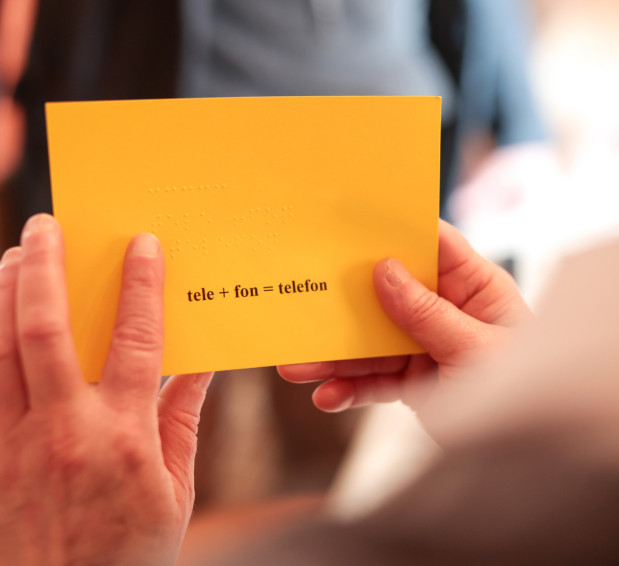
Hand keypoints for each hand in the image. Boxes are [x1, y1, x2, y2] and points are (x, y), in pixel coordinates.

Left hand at [0, 214, 212, 565]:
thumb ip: (182, 417)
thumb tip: (201, 363)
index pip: (136, 340)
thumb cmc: (129, 552)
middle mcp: (63, 429)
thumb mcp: (176, 487)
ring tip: (12, 255)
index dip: (141, 285)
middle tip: (46, 226)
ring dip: (2, 295)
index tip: (142, 245)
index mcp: (124, 435)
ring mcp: (14, 442)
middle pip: (44, 328)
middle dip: (43, 267)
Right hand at [278, 220, 530, 413]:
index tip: (349, 218)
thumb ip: (428, 314)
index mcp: (476, 289)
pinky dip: (351, 390)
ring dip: (336, 355)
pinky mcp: (416, 383)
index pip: (433, 244)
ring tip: (297, 366)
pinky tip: (326, 397)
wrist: (531, 452)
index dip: (394, 228)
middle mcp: (449, 312)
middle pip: (389, 293)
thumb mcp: (476, 349)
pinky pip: (377, 381)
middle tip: (304, 300)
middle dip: (346, 301)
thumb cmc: (527, 389)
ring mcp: (429, 347)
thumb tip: (385, 270)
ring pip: (374, 343)